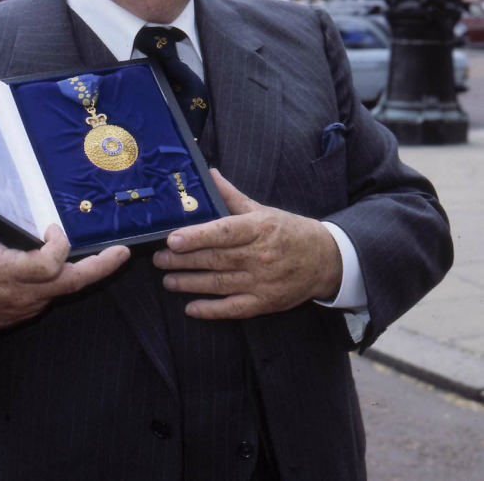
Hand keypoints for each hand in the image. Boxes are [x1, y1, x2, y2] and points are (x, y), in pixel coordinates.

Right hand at [0, 221, 129, 338]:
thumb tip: (6, 188)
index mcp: (7, 272)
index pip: (46, 265)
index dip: (58, 245)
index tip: (52, 227)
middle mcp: (24, 292)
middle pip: (72, 283)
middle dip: (101, 267)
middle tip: (123, 252)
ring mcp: (31, 304)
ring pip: (69, 288)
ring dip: (92, 270)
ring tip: (114, 253)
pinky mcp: (33, 310)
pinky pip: (58, 292)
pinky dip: (70, 275)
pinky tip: (79, 261)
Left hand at [152, 170, 341, 318]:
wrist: (326, 259)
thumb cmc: (288, 230)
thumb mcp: (262, 209)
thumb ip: (231, 196)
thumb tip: (209, 174)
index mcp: (259, 228)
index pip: (224, 232)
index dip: (197, 236)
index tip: (172, 239)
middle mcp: (260, 255)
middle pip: (216, 259)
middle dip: (184, 260)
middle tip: (158, 258)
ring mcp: (263, 282)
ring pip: (220, 283)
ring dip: (190, 283)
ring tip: (167, 279)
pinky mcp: (266, 303)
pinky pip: (234, 308)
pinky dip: (212, 310)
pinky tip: (191, 308)